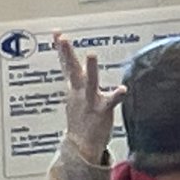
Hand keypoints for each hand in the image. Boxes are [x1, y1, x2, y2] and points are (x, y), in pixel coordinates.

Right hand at [53, 32, 125, 164]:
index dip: (61, 49)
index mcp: (75, 86)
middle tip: (62, 38)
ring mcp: (90, 100)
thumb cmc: (81, 115)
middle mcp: (80, 91)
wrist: (81, 145)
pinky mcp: (102, 110)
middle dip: (67, 53)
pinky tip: (123, 89)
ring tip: (92, 54)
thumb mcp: (74, 93)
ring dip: (91, 68)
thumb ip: (75, 76)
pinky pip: (110, 101)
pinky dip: (116, 94)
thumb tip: (73, 61)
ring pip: (90, 81)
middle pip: (72, 69)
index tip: (56, 33)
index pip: (67, 63)